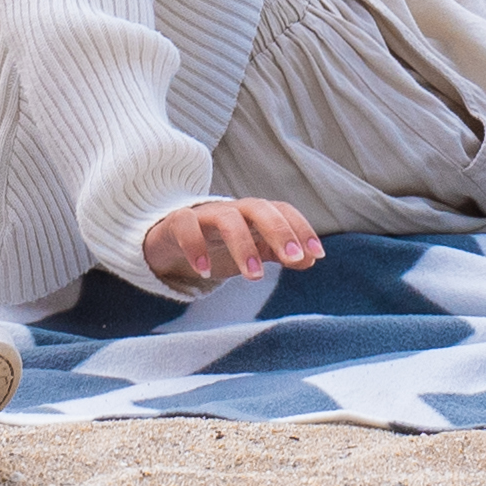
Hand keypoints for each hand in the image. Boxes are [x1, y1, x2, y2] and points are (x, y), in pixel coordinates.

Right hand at [138, 195, 324, 290]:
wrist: (170, 239)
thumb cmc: (217, 243)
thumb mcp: (252, 250)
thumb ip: (279, 253)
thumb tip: (311, 260)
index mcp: (254, 214)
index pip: (283, 211)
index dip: (301, 229)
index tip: (316, 254)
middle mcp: (233, 210)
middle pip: (260, 208)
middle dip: (279, 231)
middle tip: (292, 259)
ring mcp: (205, 214)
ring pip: (227, 218)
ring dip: (243, 245)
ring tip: (254, 276)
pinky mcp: (177, 222)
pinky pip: (186, 226)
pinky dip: (196, 247)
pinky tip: (204, 271)